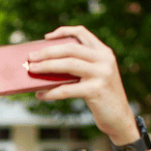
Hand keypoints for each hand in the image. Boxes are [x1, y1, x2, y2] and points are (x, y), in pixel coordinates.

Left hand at [28, 25, 138, 144]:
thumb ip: (80, 67)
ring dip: (46, 67)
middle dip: (47, 52)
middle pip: (70, 48)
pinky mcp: (95, 90)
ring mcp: (101, 74)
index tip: (46, 37)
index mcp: (104, 52)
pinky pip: (66, 89)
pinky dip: (50, 92)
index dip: (63, 31)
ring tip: (32, 70)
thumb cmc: (102, 98)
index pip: (82, 33)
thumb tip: (48, 66)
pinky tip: (40, 94)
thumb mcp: (96, 77)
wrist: (120, 119)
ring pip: (68, 65)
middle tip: (30, 57)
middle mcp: (104, 59)